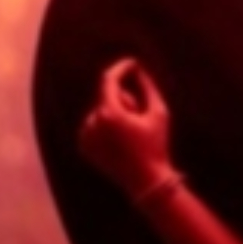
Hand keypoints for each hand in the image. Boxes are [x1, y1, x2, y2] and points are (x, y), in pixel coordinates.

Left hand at [79, 59, 175, 198]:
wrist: (145, 180)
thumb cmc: (156, 145)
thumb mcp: (159, 113)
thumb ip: (148, 87)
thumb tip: (138, 69)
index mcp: (109, 114)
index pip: (109, 80)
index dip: (121, 68)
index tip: (132, 63)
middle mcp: (92, 123)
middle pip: (107, 97)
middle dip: (124, 100)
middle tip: (140, 116)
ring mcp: (85, 136)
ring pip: (100, 111)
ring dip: (115, 114)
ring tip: (130, 134)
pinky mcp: (83, 146)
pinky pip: (94, 126)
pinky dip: (106, 127)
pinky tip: (120, 143)